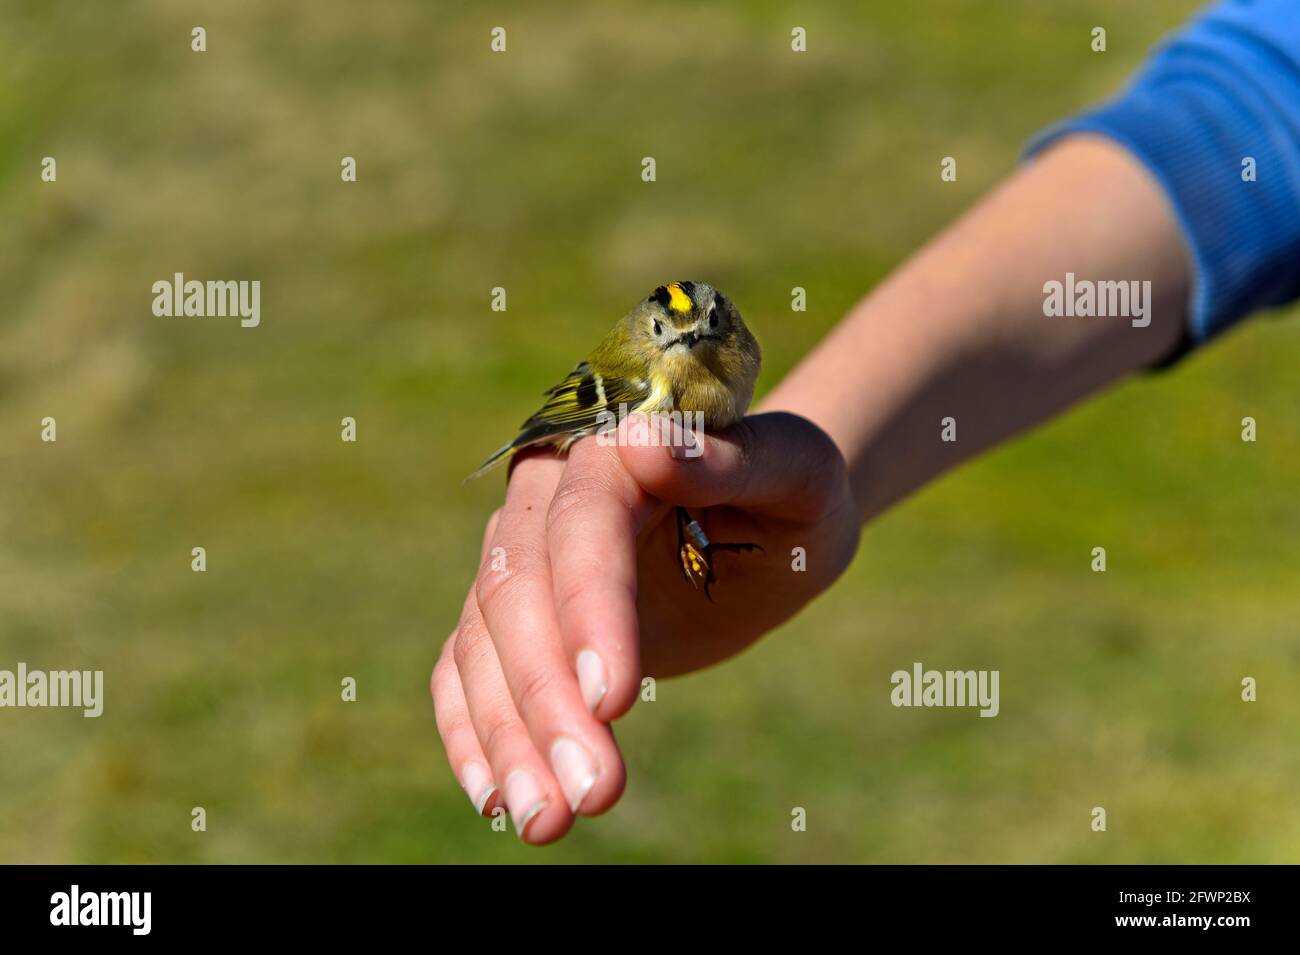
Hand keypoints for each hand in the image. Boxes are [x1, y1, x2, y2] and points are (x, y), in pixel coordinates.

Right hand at [430, 411, 858, 843]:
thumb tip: (645, 446)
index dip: (590, 608)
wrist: (767, 523)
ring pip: (484, 641)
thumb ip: (728, 461)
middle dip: (547, 698)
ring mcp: (523, 557)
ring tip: (545, 822)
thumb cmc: (795, 494)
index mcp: (612, 448)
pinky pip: (466, 669)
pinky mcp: (516, 615)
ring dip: (507, 735)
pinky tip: (496, 800)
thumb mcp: (795, 473)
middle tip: (592, 792)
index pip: (585, 523)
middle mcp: (547, 496)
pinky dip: (473, 732)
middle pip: (519, 591)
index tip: (613, 699)